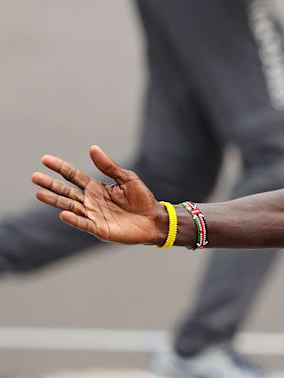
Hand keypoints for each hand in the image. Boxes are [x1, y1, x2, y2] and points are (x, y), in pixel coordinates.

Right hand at [32, 146, 164, 245]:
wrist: (154, 219)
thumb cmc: (141, 198)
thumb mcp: (126, 178)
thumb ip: (109, 166)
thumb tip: (93, 148)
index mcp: (95, 188)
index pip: (73, 176)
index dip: (60, 167)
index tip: (45, 159)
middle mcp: (90, 201)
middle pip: (66, 191)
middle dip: (50, 184)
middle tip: (34, 176)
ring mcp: (93, 215)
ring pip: (70, 206)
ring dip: (55, 200)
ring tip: (39, 193)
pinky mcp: (99, 229)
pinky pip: (84, 223)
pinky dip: (73, 219)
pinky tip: (63, 213)